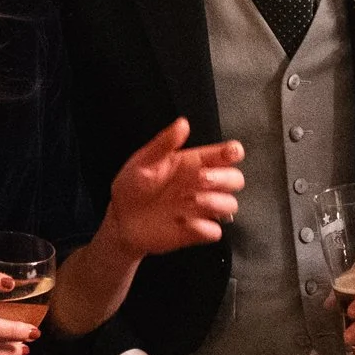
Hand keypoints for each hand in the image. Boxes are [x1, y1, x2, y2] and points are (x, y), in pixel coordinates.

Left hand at [101, 122, 244, 256]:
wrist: (119, 219)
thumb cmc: (133, 185)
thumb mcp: (144, 161)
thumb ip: (165, 143)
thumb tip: (183, 123)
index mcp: (194, 164)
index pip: (225, 155)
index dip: (233, 152)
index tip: (231, 152)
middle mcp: (203, 186)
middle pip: (235, 180)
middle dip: (225, 178)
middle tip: (202, 178)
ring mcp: (201, 209)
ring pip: (230, 205)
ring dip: (217, 202)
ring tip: (193, 200)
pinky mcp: (196, 231)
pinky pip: (214, 231)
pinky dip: (204, 228)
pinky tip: (184, 223)